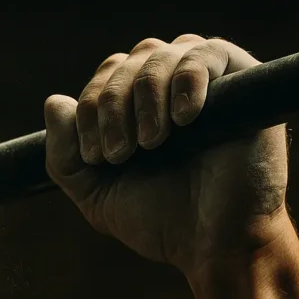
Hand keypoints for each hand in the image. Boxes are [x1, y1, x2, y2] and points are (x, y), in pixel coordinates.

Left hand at [44, 35, 288, 279]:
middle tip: (119, 154)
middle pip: (128, 61)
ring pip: (160, 54)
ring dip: (144, 95)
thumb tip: (54, 101)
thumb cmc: (163, 222)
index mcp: (138, 111)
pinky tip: (182, 118)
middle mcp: (170, 91)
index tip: (95, 157)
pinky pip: (209, 52)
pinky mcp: (244, 84)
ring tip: (151, 143)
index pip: (105, 77)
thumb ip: (65, 156)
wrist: (216, 246)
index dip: (90, 108)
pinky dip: (187, 79)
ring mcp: (207, 84)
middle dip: (111, 104)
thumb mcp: (98, 195)